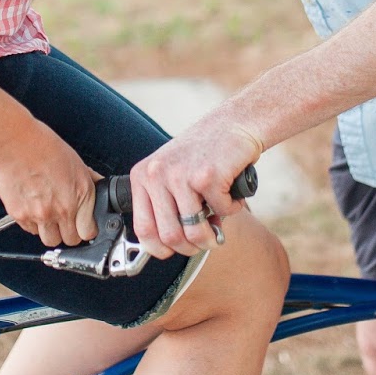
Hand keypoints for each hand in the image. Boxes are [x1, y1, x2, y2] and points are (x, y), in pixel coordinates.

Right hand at [0, 120, 96, 246]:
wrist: (15, 144)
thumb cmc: (44, 148)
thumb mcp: (77, 163)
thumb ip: (89, 182)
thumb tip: (100, 188)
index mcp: (81, 195)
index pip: (89, 231)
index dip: (86, 230)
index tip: (83, 226)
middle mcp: (63, 209)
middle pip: (71, 240)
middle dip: (69, 232)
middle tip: (64, 220)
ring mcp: (41, 215)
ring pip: (50, 240)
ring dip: (50, 231)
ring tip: (47, 215)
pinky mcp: (21, 216)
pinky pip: (31, 230)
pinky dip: (32, 223)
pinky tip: (32, 206)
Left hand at [128, 117, 262, 258]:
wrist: (233, 123)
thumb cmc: (204, 153)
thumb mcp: (172, 173)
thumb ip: (164, 204)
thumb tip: (168, 246)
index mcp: (143, 176)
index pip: (142, 229)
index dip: (159, 249)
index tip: (173, 251)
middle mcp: (156, 174)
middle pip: (170, 236)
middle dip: (192, 247)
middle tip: (205, 240)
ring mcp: (181, 174)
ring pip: (195, 231)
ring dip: (212, 236)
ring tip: (219, 224)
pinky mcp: (208, 175)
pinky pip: (222, 212)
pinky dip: (232, 209)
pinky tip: (231, 193)